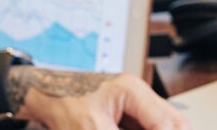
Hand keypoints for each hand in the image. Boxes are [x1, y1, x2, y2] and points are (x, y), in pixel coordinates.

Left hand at [13, 70, 188, 128]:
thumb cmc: (62, 104)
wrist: (43, 96)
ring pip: (161, 125)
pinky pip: (145, 127)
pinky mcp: (125, 116)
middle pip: (173, 121)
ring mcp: (132, 105)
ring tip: (122, 128)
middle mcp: (136, 95)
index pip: (166, 122)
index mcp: (131, 90)